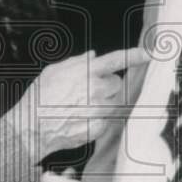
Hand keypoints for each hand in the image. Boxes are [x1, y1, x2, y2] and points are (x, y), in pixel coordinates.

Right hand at [21, 48, 148, 161]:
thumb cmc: (39, 98)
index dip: (135, 55)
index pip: (116, 60)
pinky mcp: (98, 128)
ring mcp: (98, 110)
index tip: (150, 53)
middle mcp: (95, 90)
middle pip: (117, 84)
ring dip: (105, 102)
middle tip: (90, 90)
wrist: (31, 128)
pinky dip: (98, 118)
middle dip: (108, 85)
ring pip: (114, 102)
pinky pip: (107, 119)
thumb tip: (93, 55)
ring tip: (82, 106)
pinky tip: (80, 119)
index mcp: (86, 72)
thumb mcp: (53, 71)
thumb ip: (76, 62)